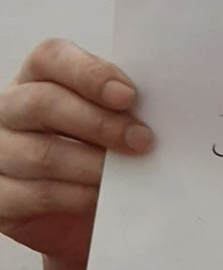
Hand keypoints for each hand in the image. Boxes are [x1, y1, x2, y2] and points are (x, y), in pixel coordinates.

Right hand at [0, 38, 153, 269]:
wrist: (81, 212)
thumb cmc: (98, 152)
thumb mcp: (110, 118)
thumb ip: (122, 105)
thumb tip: (159, 105)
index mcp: (37, 77)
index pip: (51, 57)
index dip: (90, 73)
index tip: (128, 95)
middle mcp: (10, 110)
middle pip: (43, 103)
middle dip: (99, 123)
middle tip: (141, 139)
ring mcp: (0, 153)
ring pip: (42, 154)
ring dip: (93, 164)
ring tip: (129, 172)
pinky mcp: (0, 198)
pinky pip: (38, 194)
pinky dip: (78, 195)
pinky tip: (103, 196)